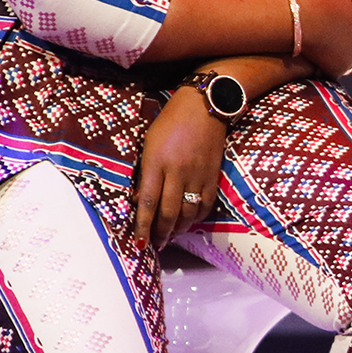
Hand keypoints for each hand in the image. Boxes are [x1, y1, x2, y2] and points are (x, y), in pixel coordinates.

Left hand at [130, 85, 230, 250]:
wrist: (204, 107)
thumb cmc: (170, 122)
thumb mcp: (149, 144)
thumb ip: (146, 173)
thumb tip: (142, 201)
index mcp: (157, 162)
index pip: (148, 202)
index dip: (143, 226)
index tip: (139, 243)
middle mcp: (177, 172)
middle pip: (169, 212)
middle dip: (161, 233)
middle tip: (155, 245)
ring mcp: (197, 175)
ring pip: (188, 213)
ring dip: (178, 229)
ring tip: (170, 237)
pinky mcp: (212, 176)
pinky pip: (204, 205)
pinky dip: (195, 218)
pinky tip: (188, 222)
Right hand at [295, 0, 351, 76]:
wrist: (301, 23)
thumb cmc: (314, 0)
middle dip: (348, 39)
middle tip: (331, 35)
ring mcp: (351, 58)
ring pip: (348, 58)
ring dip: (340, 54)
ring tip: (324, 50)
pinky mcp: (338, 69)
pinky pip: (336, 70)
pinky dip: (329, 66)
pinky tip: (319, 62)